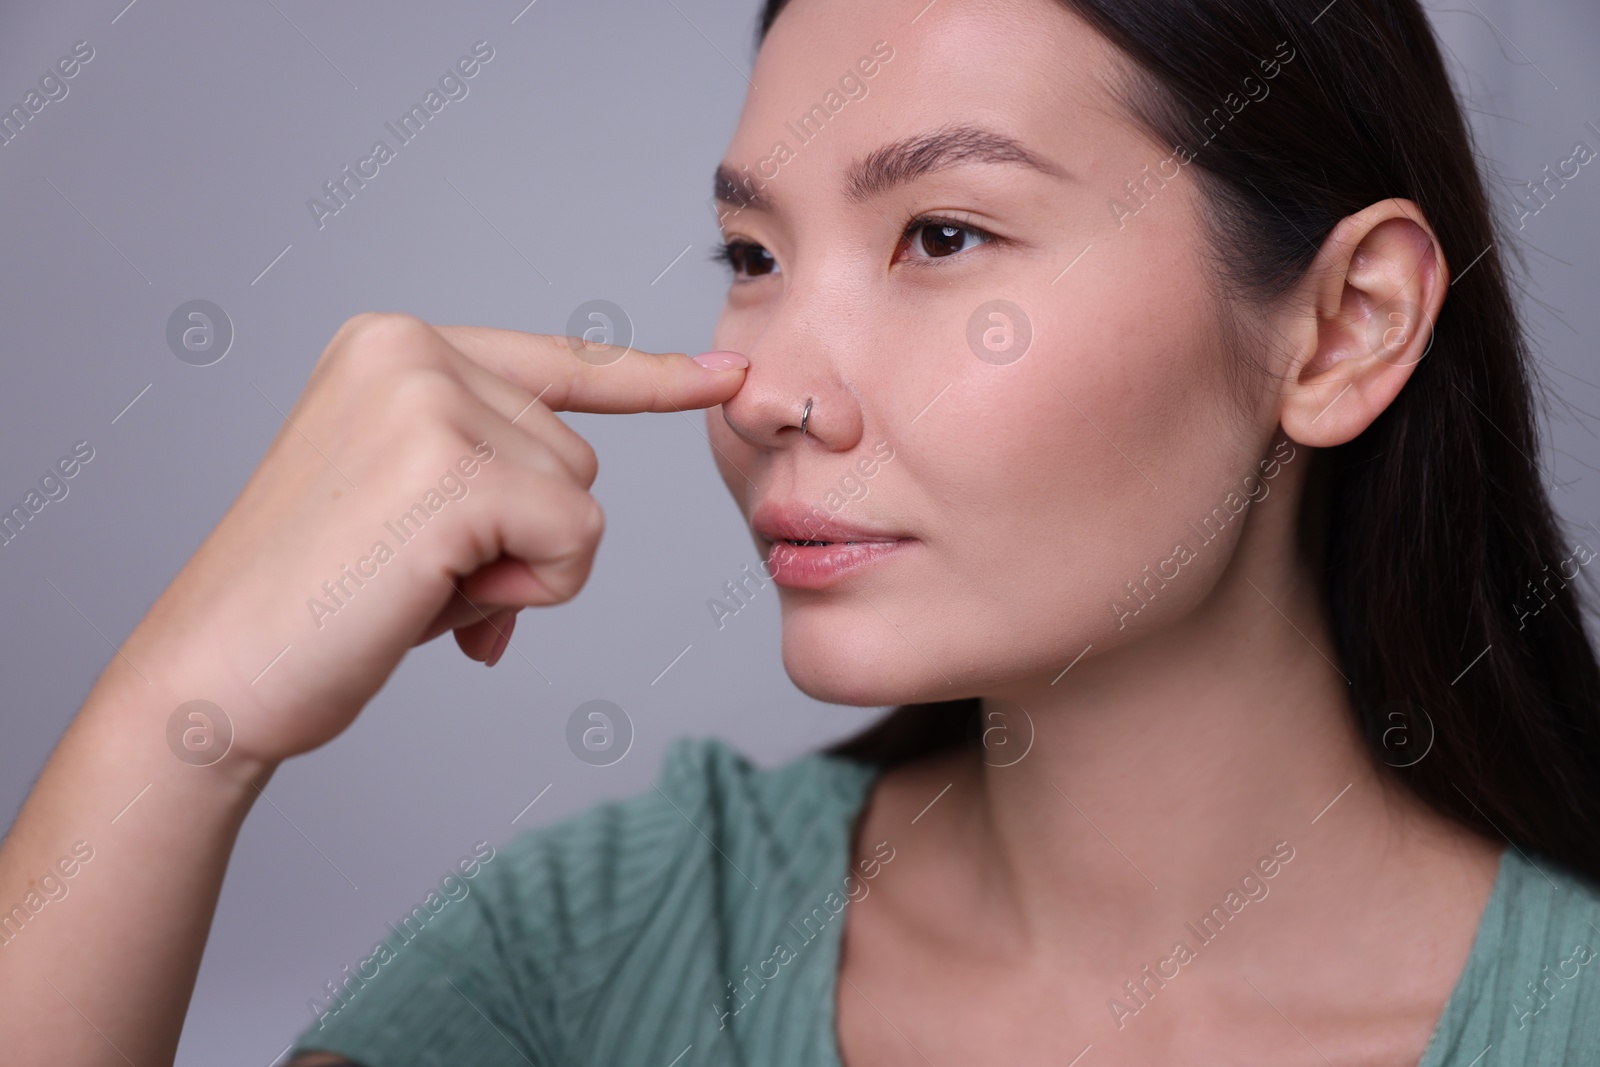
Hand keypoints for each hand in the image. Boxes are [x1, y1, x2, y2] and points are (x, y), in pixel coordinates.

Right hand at [123, 312, 745, 766]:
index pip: (559, 361)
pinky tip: (438, 603)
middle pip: (577, 455)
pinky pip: (575, 541)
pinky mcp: (452, 470)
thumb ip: (491, 482)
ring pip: (582, 500)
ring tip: (415, 585)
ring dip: (522, 569)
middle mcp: (412, 349)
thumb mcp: (405, 507)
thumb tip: (574, 528)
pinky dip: (529, 593)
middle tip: (418, 575)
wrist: (215, 678)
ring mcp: (430, 402)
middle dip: (524, 538)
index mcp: (393, 345)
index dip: (650, 377)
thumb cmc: (313, 607)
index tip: (729, 374)